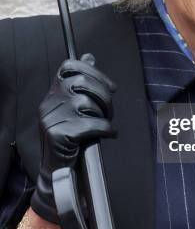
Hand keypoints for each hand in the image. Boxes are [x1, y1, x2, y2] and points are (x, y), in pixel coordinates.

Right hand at [30, 54, 116, 222]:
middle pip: (83, 81)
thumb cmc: (70, 138)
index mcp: (52, 93)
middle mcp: (49, 103)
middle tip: (111, 110)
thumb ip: (80, 83)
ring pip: (87, 102)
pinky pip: (91, 124)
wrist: (57, 172)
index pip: (69, 67)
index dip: (93, 71)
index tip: (110, 87)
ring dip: (105, 113)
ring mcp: (52, 118)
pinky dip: (106, 128)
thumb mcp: (73, 108)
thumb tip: (89, 56)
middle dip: (104, 95)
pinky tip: (109, 134)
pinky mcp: (58, 134)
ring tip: (107, 123)